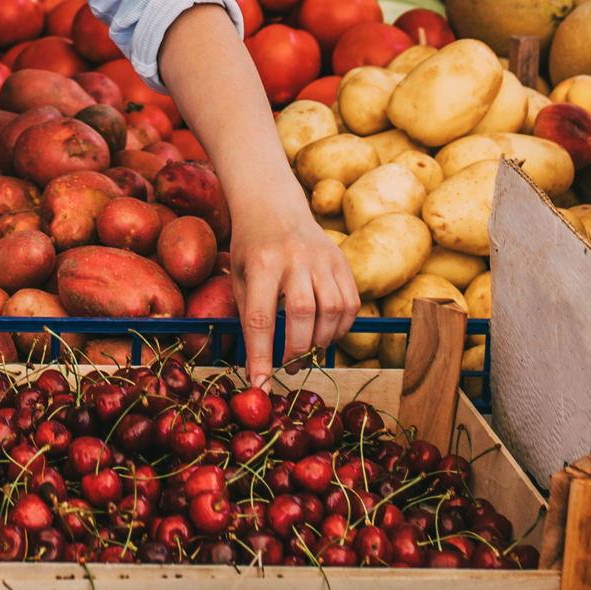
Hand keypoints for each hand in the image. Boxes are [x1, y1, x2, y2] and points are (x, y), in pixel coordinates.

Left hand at [229, 204, 360, 387]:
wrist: (273, 205)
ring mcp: (323, 258)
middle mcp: (295, 258)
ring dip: (321, 341)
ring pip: (333, 310)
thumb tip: (259, 370)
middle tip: (288, 367)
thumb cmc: (251, 248)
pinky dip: (341, 327)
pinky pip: (351, 303)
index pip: (260, 318)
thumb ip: (250, 319)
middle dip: (296, 351)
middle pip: (302, 314)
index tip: (260, 384)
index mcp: (262, 262)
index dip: (261, 356)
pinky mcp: (342, 261)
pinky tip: (326, 334)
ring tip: (307, 351)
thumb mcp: (240, 279)